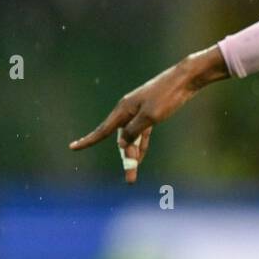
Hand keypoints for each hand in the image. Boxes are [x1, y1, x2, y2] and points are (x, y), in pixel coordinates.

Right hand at [68, 45, 227, 183]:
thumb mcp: (150, 116)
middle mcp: (128, 110)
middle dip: (126, 159)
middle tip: (130, 179)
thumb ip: (134, 130)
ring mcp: (140, 111)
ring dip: (134, 155)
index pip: (103, 130)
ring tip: (133, 175)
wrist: (186, 78)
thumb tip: (122, 143)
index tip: (73, 147)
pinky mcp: (152, 112)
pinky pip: (142, 132)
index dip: (88, 141)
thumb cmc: (168, 96)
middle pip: (122, 139)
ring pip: (132, 137)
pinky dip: (142, 144)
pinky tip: (141, 156)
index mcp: (123, 109)